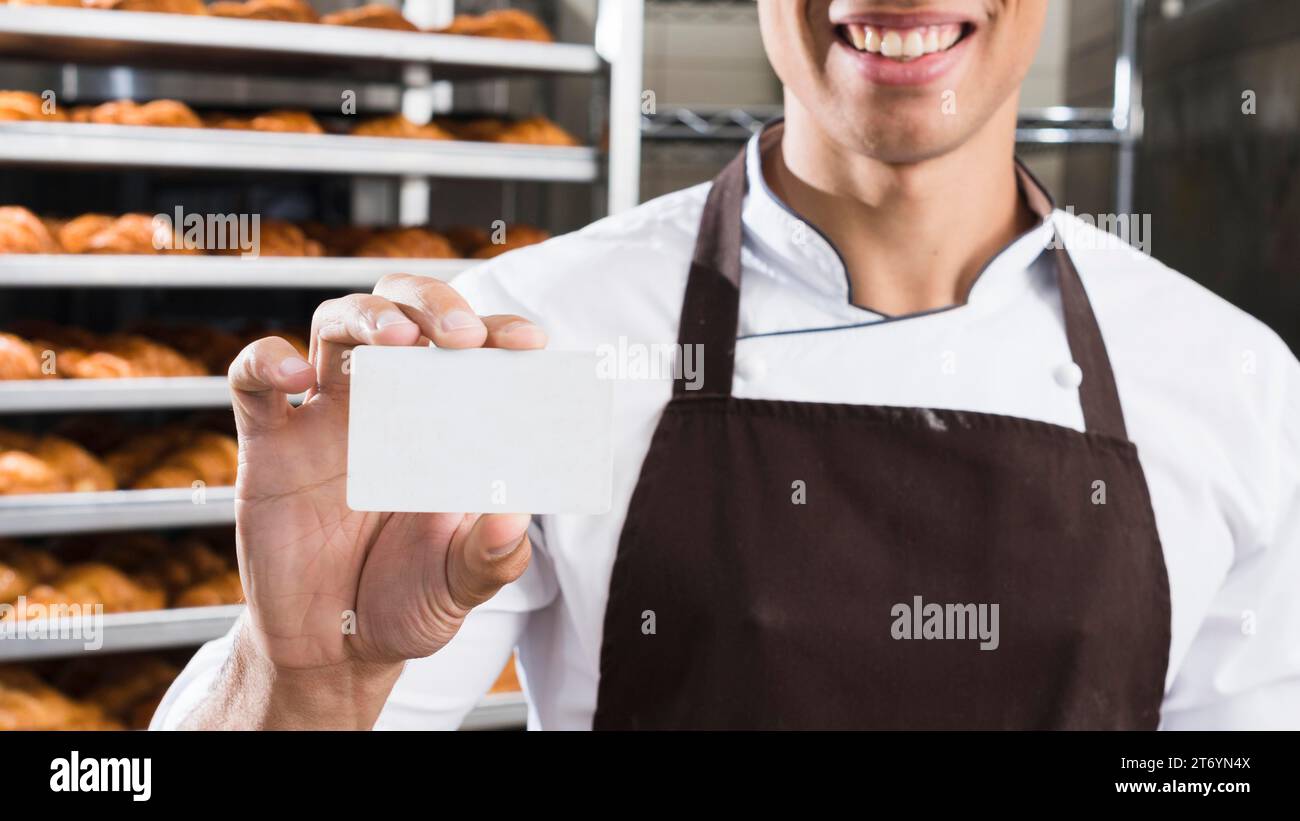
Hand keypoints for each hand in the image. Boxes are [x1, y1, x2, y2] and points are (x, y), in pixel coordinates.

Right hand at [227, 273, 545, 675]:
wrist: (331, 651)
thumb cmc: (407, 603)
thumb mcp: (459, 587)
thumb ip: (492, 557)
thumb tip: (513, 514)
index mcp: (443, 423)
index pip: (472, 351)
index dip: (500, 333)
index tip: (531, 342)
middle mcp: (387, 405)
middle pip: (402, 310)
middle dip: (434, 305)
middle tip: (464, 336)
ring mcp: (326, 419)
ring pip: (335, 325)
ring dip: (368, 316)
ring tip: (400, 339)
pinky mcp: (269, 446)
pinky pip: (252, 381)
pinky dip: (268, 361)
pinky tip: (297, 376)